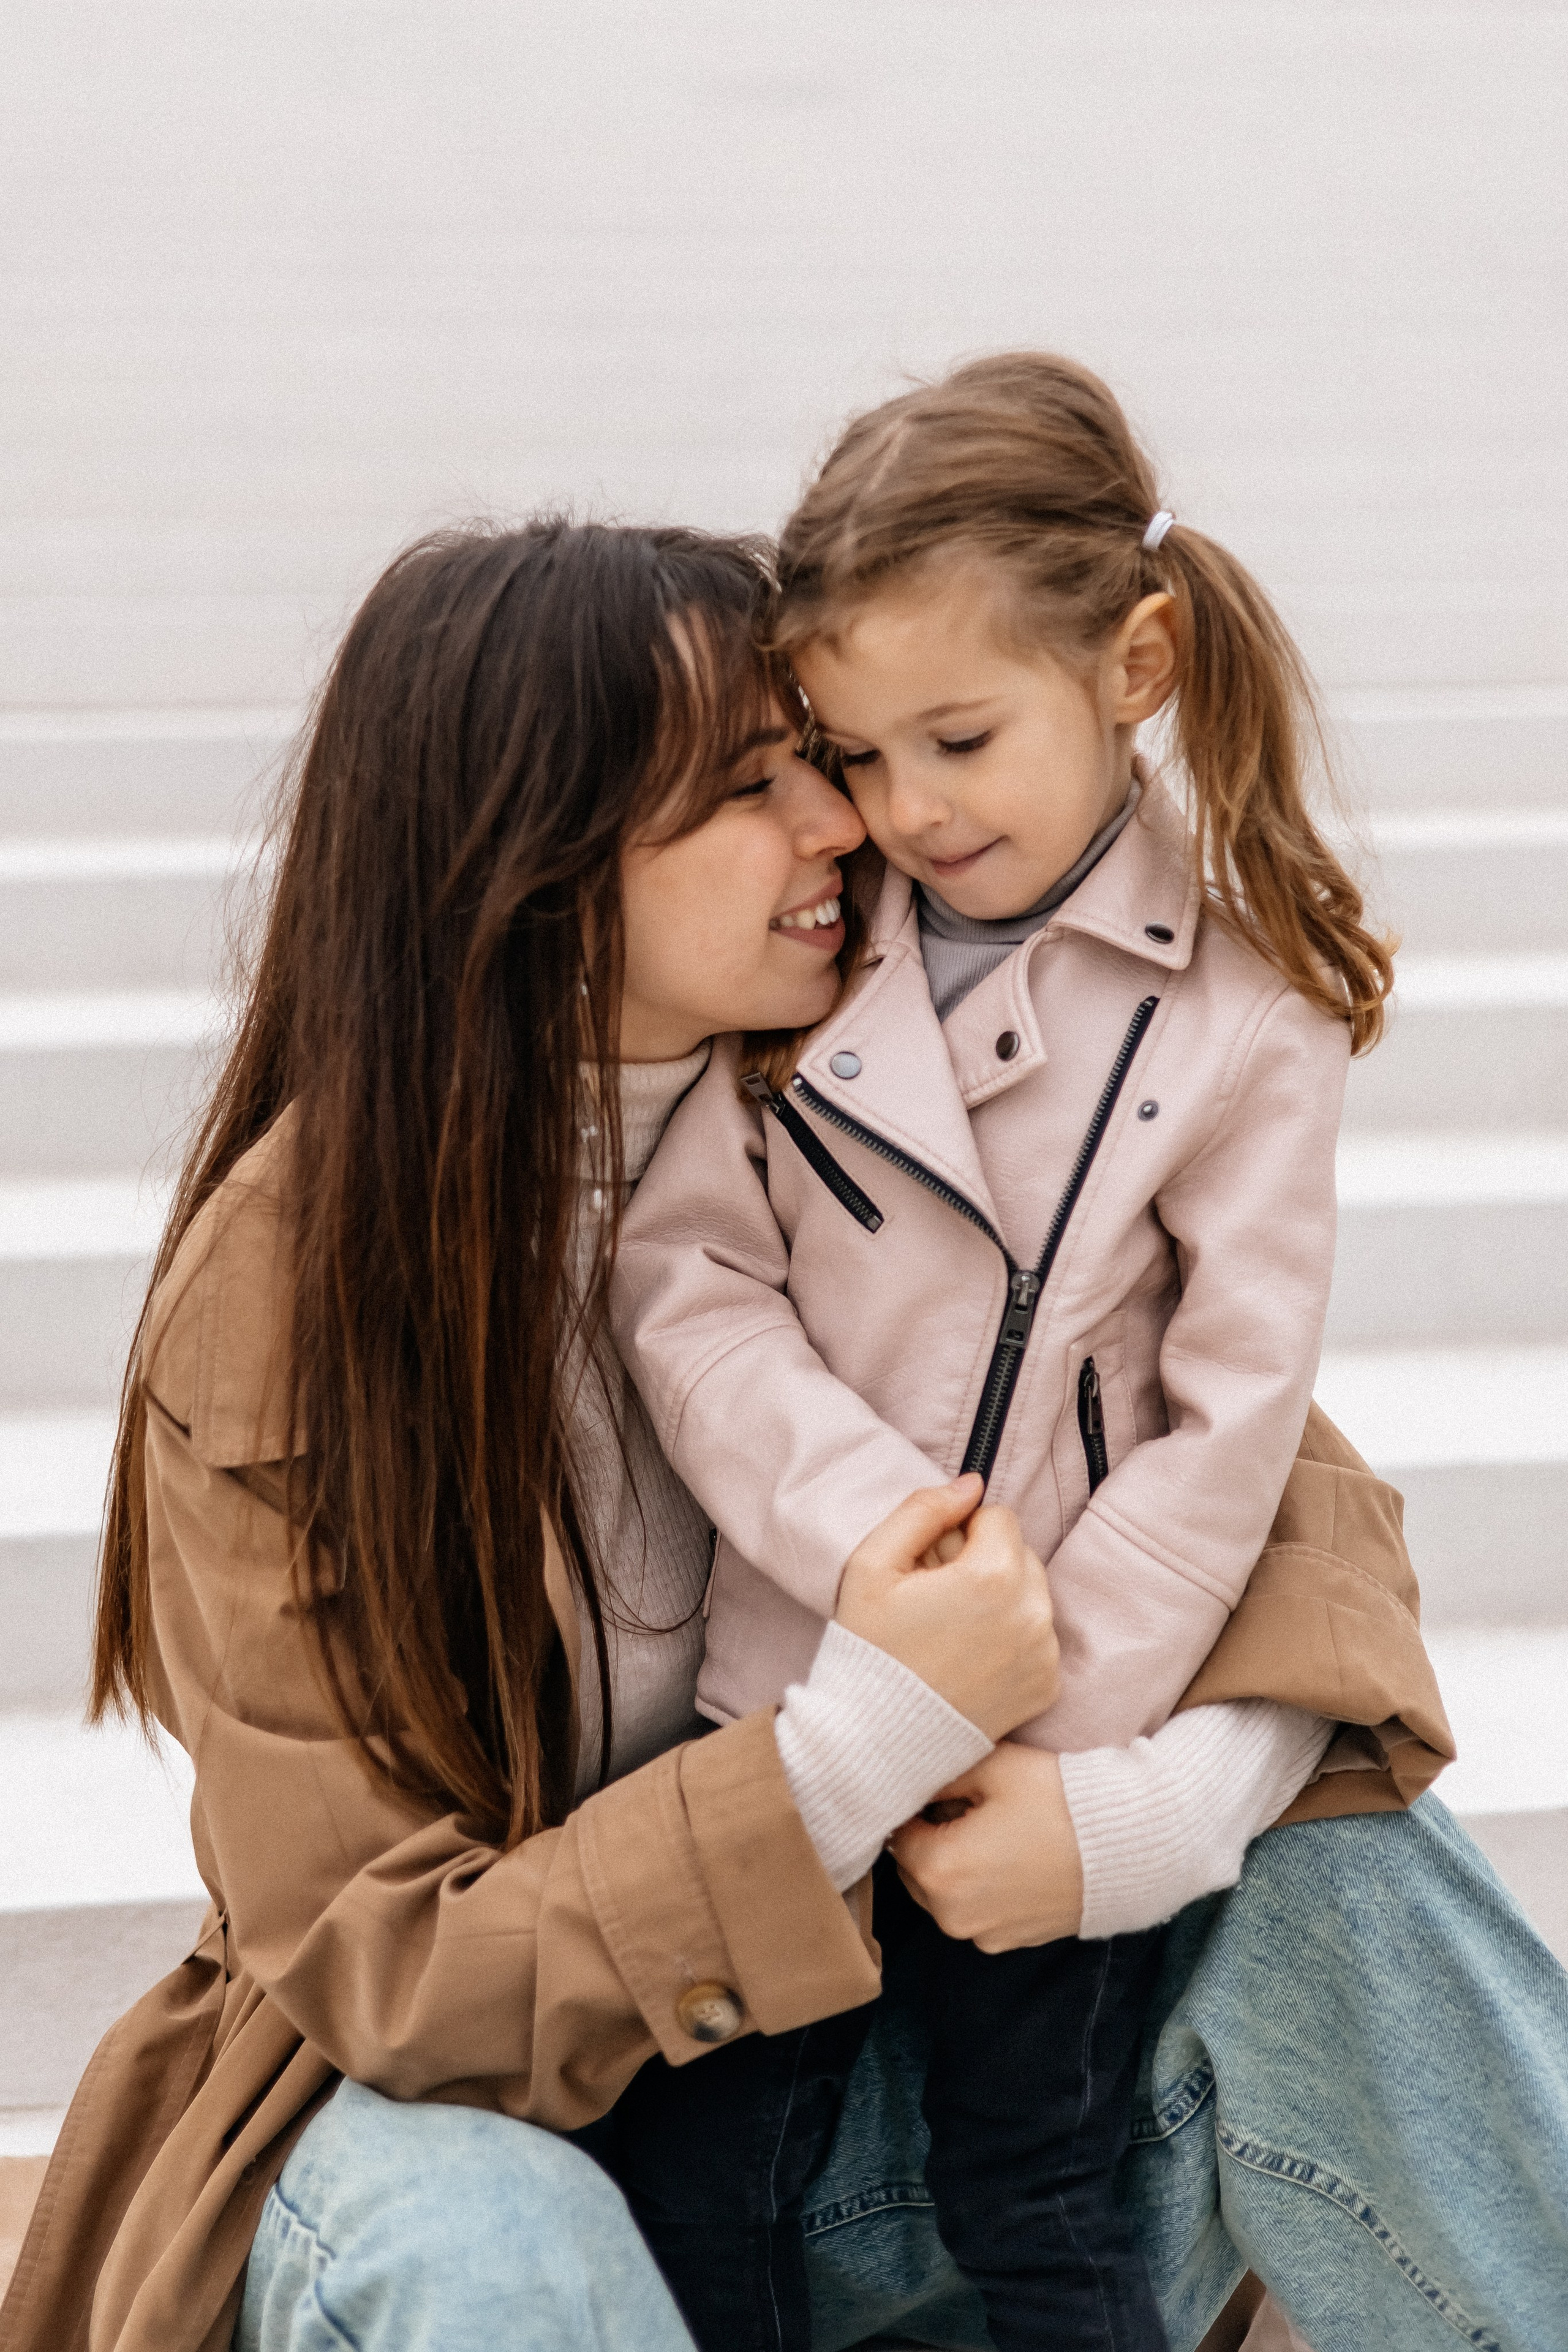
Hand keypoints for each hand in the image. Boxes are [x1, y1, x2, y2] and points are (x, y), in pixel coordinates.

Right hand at [834, 1479, 1058, 1740]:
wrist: (875, 1739)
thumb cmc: (869, 1647)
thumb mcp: (873, 1563)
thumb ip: (924, 1509)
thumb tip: (972, 1483)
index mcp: (994, 1574)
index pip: (998, 1517)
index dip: (960, 1533)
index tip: (932, 1566)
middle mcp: (1033, 1612)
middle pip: (1020, 1554)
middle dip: (985, 1563)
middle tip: (940, 1599)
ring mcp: (1045, 1654)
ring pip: (1032, 1594)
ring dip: (1002, 1599)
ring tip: (955, 1630)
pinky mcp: (1047, 1686)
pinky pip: (1038, 1637)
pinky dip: (1012, 1639)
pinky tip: (971, 1659)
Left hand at [889, 1743, 1083, 1950]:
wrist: (1128, 1845)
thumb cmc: (1058, 1799)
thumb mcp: (992, 1768)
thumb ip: (940, 1776)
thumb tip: (911, 1782)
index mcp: (939, 1871)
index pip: (898, 1834)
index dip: (914, 1806)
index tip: (938, 1787)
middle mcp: (953, 1916)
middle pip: (915, 1869)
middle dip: (929, 1838)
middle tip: (964, 1805)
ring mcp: (983, 1935)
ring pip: (943, 1893)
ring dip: (953, 1865)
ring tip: (991, 1829)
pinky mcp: (1010, 1941)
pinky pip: (975, 1910)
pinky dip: (980, 1887)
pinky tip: (1010, 1855)